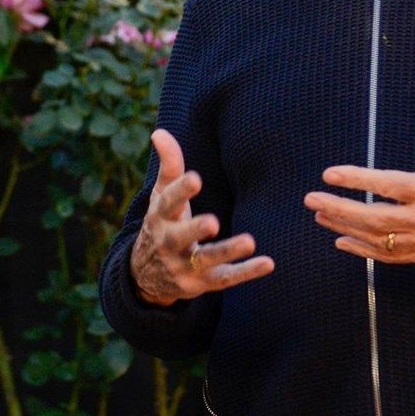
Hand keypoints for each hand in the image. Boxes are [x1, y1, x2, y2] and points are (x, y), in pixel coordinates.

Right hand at [131, 129, 274, 304]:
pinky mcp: (202, 283)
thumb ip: (169, 166)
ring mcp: (184, 266)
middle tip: (212, 222)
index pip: (168, 203)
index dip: (180, 191)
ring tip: (250, 241)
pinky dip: (246, 272)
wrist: (146, 275)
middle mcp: (169, 243)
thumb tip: (159, 132)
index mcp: (160, 217)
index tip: (195, 178)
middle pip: (180, 237)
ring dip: (227, 251)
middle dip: (195, 229)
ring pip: (206, 260)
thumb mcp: (161, 196)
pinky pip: (225, 278)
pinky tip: (268, 263)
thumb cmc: (162, 223)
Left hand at [305, 110, 414, 262]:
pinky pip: (389, 257)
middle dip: (339, 208)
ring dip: (345, 228)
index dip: (356, 179)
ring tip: (320, 216)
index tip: (329, 174)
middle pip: (374, 217)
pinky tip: (341, 241)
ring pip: (377, 239)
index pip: (387, 185)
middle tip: (311, 199)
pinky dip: (363, 251)